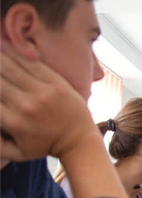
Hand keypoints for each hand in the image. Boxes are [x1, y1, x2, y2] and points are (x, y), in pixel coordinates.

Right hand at [0, 43, 97, 162]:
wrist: (79, 141)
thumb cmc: (45, 146)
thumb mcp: (18, 153)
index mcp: (13, 122)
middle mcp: (25, 106)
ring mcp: (42, 93)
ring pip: (9, 67)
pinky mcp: (56, 83)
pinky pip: (31, 63)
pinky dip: (15, 52)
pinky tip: (4, 44)